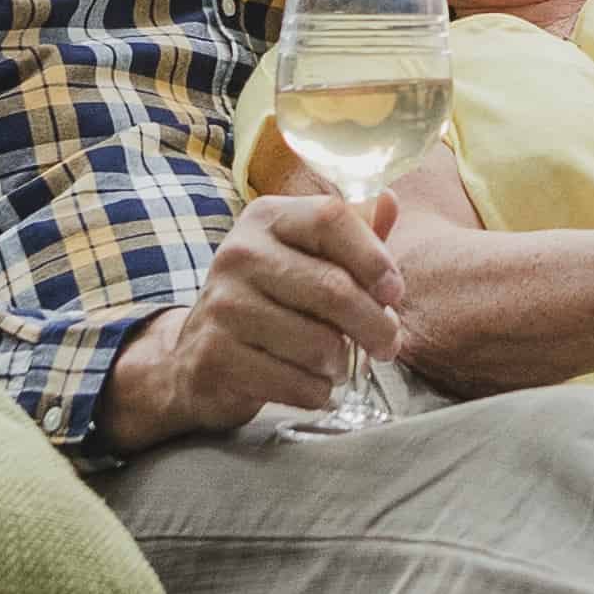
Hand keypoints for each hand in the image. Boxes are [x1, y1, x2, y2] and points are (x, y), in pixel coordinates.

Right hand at [101, 190, 405, 448]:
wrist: (199, 357)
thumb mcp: (307, 257)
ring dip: (343, 364)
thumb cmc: (272, 301)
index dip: (374, 258)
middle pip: (333, 288)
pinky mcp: (216, 355)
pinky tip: (315, 387)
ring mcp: (223, 304)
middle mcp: (239, 253)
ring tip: (337, 364)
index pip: (331, 219)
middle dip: (375, 325)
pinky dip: (318, 392)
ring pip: (319, 344)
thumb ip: (352, 234)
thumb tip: (389, 201)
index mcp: (266, 219)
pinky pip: (296, 382)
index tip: (394, 293)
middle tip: (388, 345)